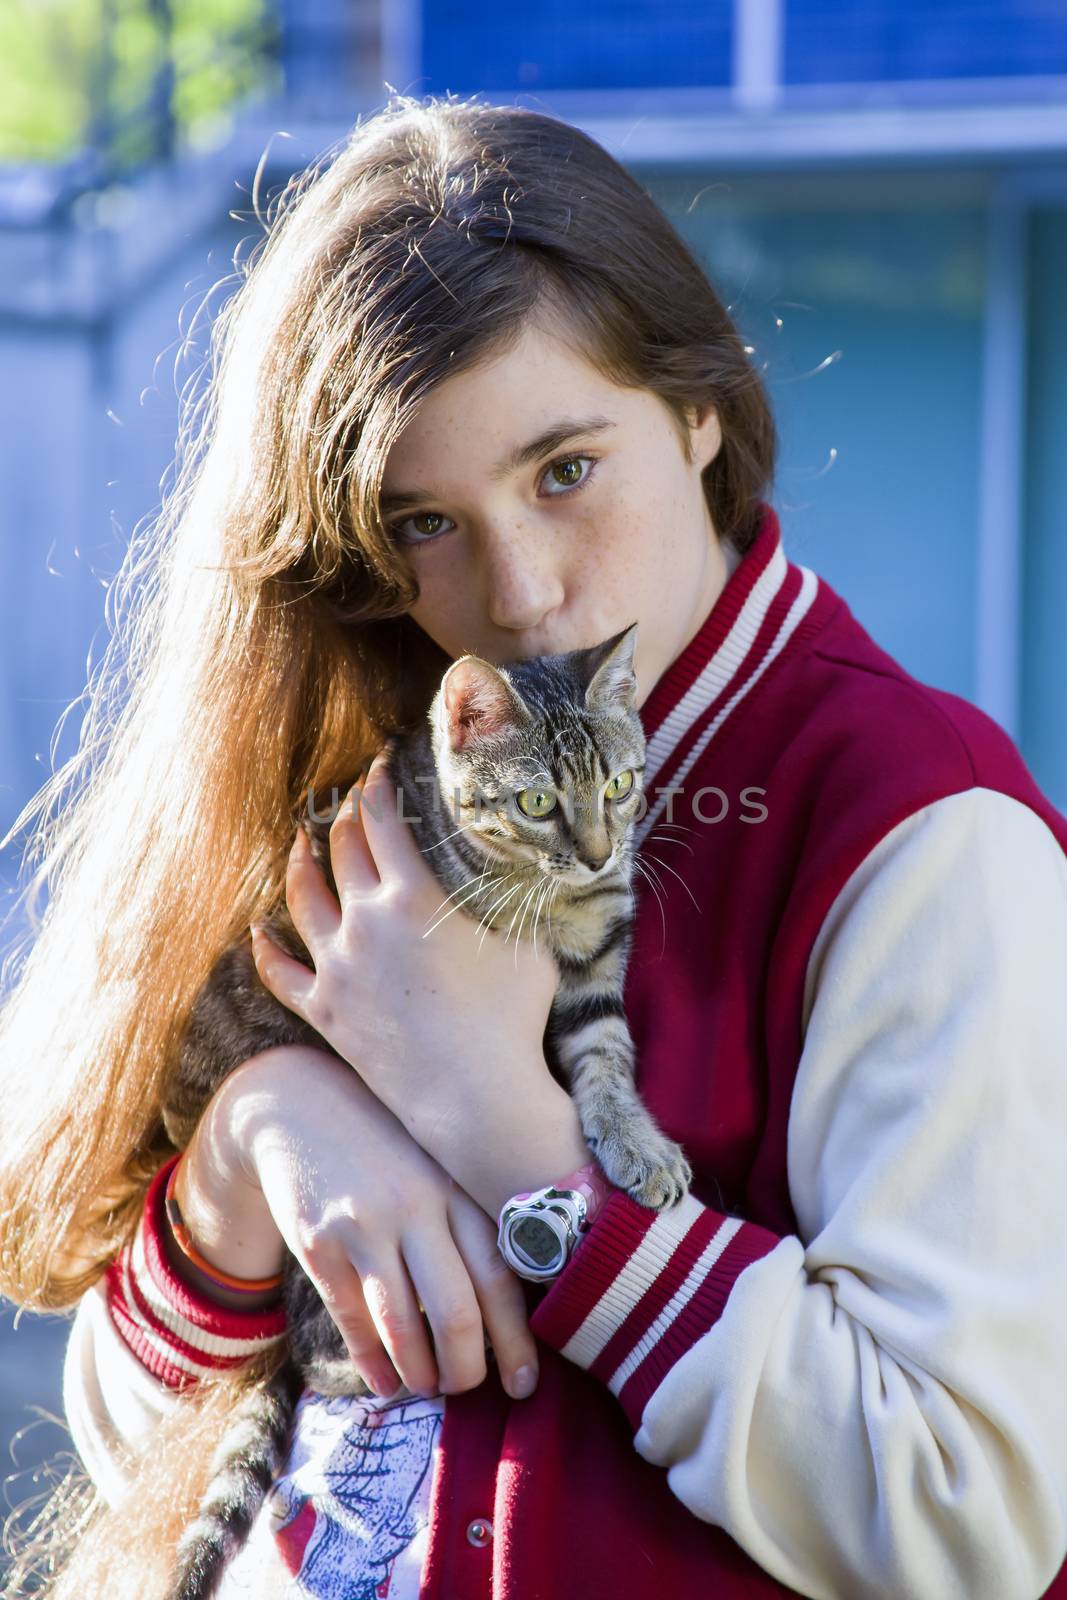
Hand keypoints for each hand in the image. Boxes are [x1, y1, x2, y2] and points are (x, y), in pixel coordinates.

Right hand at [182, 1045, 542, 1401]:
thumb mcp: (437, 1163)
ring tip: (428, 1388)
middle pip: (458, 1311)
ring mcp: (365, 1224)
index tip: (525, 1383)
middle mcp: (417, 1205)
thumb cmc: (385, 1144)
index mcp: (457, 1187)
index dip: (517, 1338)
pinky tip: (384, 1382)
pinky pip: (352, 1319)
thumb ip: (474, 1217)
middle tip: (469, 1389)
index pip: (501, 1275)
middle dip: (467, 1369)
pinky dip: (372, 1362)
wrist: (297, 1102)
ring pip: (403, 1325)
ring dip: (420, 1373)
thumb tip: (520, 1304)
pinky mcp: (319, 1242)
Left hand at [250, 748, 591, 1214]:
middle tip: (350, 801)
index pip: (383, 820)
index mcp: (413, 896)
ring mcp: (337, 967)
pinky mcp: (323, 1011)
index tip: (380, 766)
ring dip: (300, 862)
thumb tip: (520, 872)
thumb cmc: (515, 1019)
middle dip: (345, 815)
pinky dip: (266, 946)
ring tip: (301, 843)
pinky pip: (278, 971)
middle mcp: (365, 923)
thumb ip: (509, 902)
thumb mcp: (526, 942)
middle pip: (342, 849)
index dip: (379, 786)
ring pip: (301, 898)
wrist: (477, 1098)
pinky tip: (261, 929)